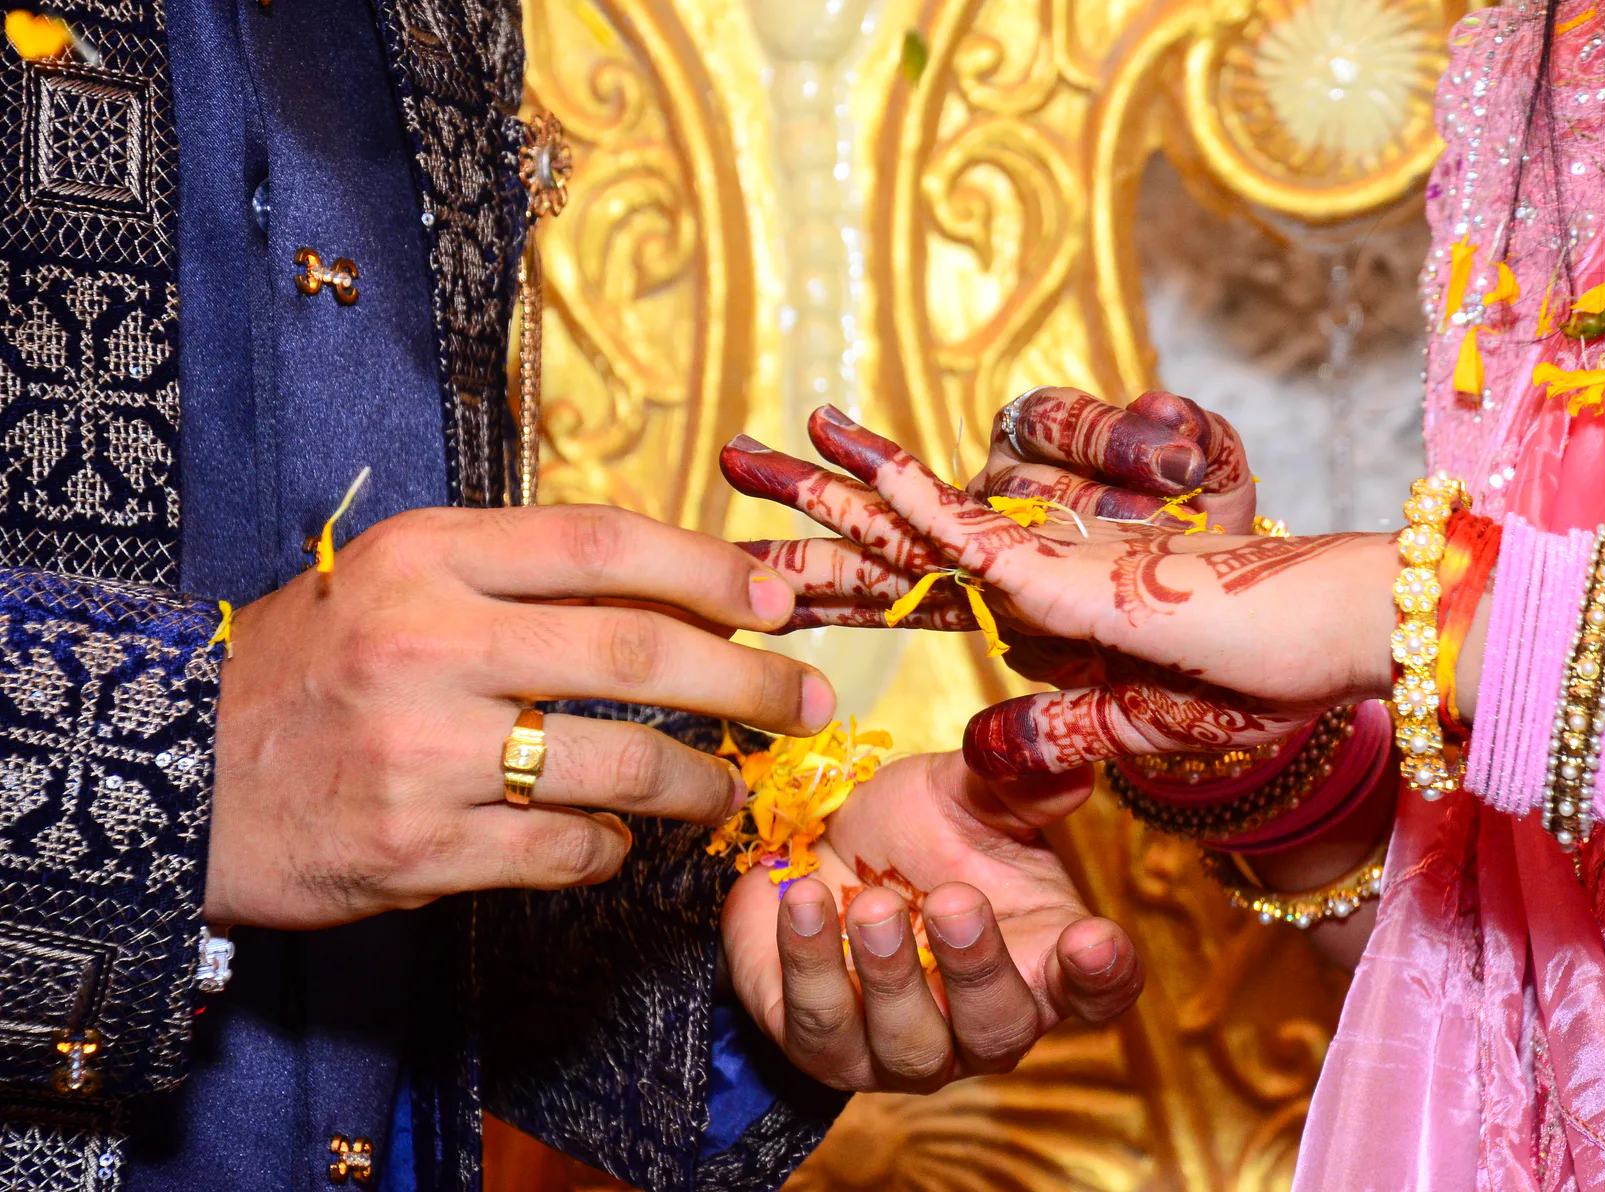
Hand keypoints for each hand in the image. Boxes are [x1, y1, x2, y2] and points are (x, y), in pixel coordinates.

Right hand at [208, 505, 836, 928]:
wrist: (169, 772)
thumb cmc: (311, 667)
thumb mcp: (397, 582)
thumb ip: (522, 576)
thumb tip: (683, 595)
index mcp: (426, 556)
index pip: (605, 544)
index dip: (711, 570)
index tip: (778, 601)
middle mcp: (428, 642)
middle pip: (641, 654)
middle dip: (751, 683)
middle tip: (808, 705)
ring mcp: (425, 751)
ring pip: (623, 766)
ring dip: (703, 783)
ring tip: (732, 789)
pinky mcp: (421, 848)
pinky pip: (568, 851)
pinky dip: (616, 851)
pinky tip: (622, 842)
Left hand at [720, 750, 1141, 1090]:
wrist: (805, 847)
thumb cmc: (903, 831)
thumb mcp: (959, 794)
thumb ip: (1013, 785)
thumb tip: (1070, 765)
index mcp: (1036, 956)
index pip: (1096, 991)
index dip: (1103, 976)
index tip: (1093, 939)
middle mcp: (977, 1019)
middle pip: (1001, 1030)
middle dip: (978, 970)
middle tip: (954, 901)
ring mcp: (900, 1047)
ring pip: (912, 1048)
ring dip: (892, 977)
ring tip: (873, 904)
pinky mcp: (822, 1047)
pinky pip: (820, 1027)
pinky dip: (812, 963)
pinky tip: (804, 900)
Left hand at [722, 405, 1397, 775]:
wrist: (1338, 639)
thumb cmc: (1252, 678)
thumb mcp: (1136, 726)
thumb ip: (1059, 735)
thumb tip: (980, 748)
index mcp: (1025, 611)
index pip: (905, 589)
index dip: (827, 573)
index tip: (756, 562)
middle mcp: (1023, 575)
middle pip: (889, 542)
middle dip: (803, 506)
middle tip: (729, 459)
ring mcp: (1044, 566)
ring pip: (918, 523)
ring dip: (840, 483)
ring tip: (764, 441)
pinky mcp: (1076, 575)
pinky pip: (982, 534)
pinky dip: (919, 498)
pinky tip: (862, 461)